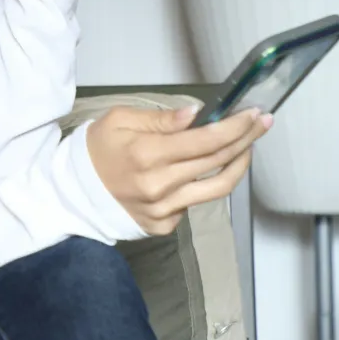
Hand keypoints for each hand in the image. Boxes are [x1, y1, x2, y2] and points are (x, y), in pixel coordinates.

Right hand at [86, 105, 271, 234]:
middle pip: (217, 161)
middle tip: (262, 123)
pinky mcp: (165, 225)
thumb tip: (196, 115)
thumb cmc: (99, 149)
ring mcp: (164, 209)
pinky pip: (195, 203)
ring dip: (238, 165)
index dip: (236, 127)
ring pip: (217, 188)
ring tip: (246, 147)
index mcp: (147, 154)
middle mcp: (160, 185)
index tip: (255, 114)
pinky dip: (205, 184)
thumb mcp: (120, 120)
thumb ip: (160, 119)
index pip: (206, 140)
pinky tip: (203, 171)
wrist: (76, 192)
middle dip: (245, 139)